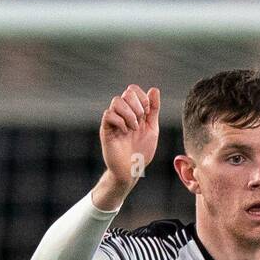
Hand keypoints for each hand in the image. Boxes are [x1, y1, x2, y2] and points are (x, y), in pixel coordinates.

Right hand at [96, 85, 160, 203]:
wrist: (132, 170)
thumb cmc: (141, 151)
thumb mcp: (151, 128)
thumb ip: (153, 110)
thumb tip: (154, 89)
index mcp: (133, 111)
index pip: (133, 90)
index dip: (142, 97)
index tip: (147, 113)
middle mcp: (122, 113)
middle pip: (126, 93)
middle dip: (137, 106)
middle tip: (140, 121)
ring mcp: (113, 121)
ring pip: (117, 101)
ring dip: (129, 114)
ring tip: (133, 128)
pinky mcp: (105, 129)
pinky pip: (109, 114)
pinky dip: (120, 122)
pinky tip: (124, 132)